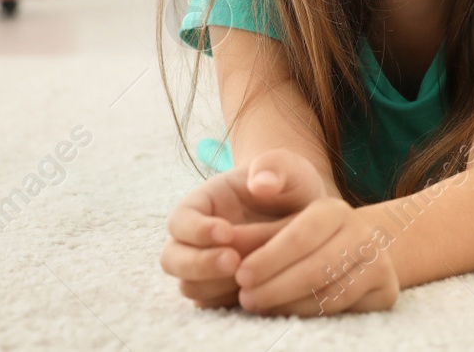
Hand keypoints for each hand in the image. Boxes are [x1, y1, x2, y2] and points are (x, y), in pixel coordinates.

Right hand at [160, 148, 327, 309]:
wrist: (301, 215)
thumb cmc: (289, 187)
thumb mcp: (288, 169)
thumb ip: (274, 167)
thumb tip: (260, 183)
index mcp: (200, 205)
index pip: (180, 221)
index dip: (197, 229)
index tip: (227, 231)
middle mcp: (194, 240)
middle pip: (172, 260)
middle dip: (200, 264)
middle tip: (234, 261)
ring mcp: (204, 269)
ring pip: (191, 287)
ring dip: (218, 284)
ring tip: (253, 275)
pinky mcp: (220, 292)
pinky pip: (213, 306)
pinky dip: (231, 302)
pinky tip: (259, 291)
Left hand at [233, 197, 400, 315]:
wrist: (359, 251)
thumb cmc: (308, 238)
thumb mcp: (284, 226)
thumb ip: (256, 232)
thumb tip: (225, 239)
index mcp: (334, 209)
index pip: (300, 233)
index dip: (269, 256)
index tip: (240, 273)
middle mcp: (361, 231)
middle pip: (316, 265)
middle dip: (276, 285)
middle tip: (245, 298)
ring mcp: (378, 261)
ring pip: (330, 290)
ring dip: (290, 303)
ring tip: (260, 306)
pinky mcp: (386, 290)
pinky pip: (344, 307)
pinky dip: (311, 313)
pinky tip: (286, 314)